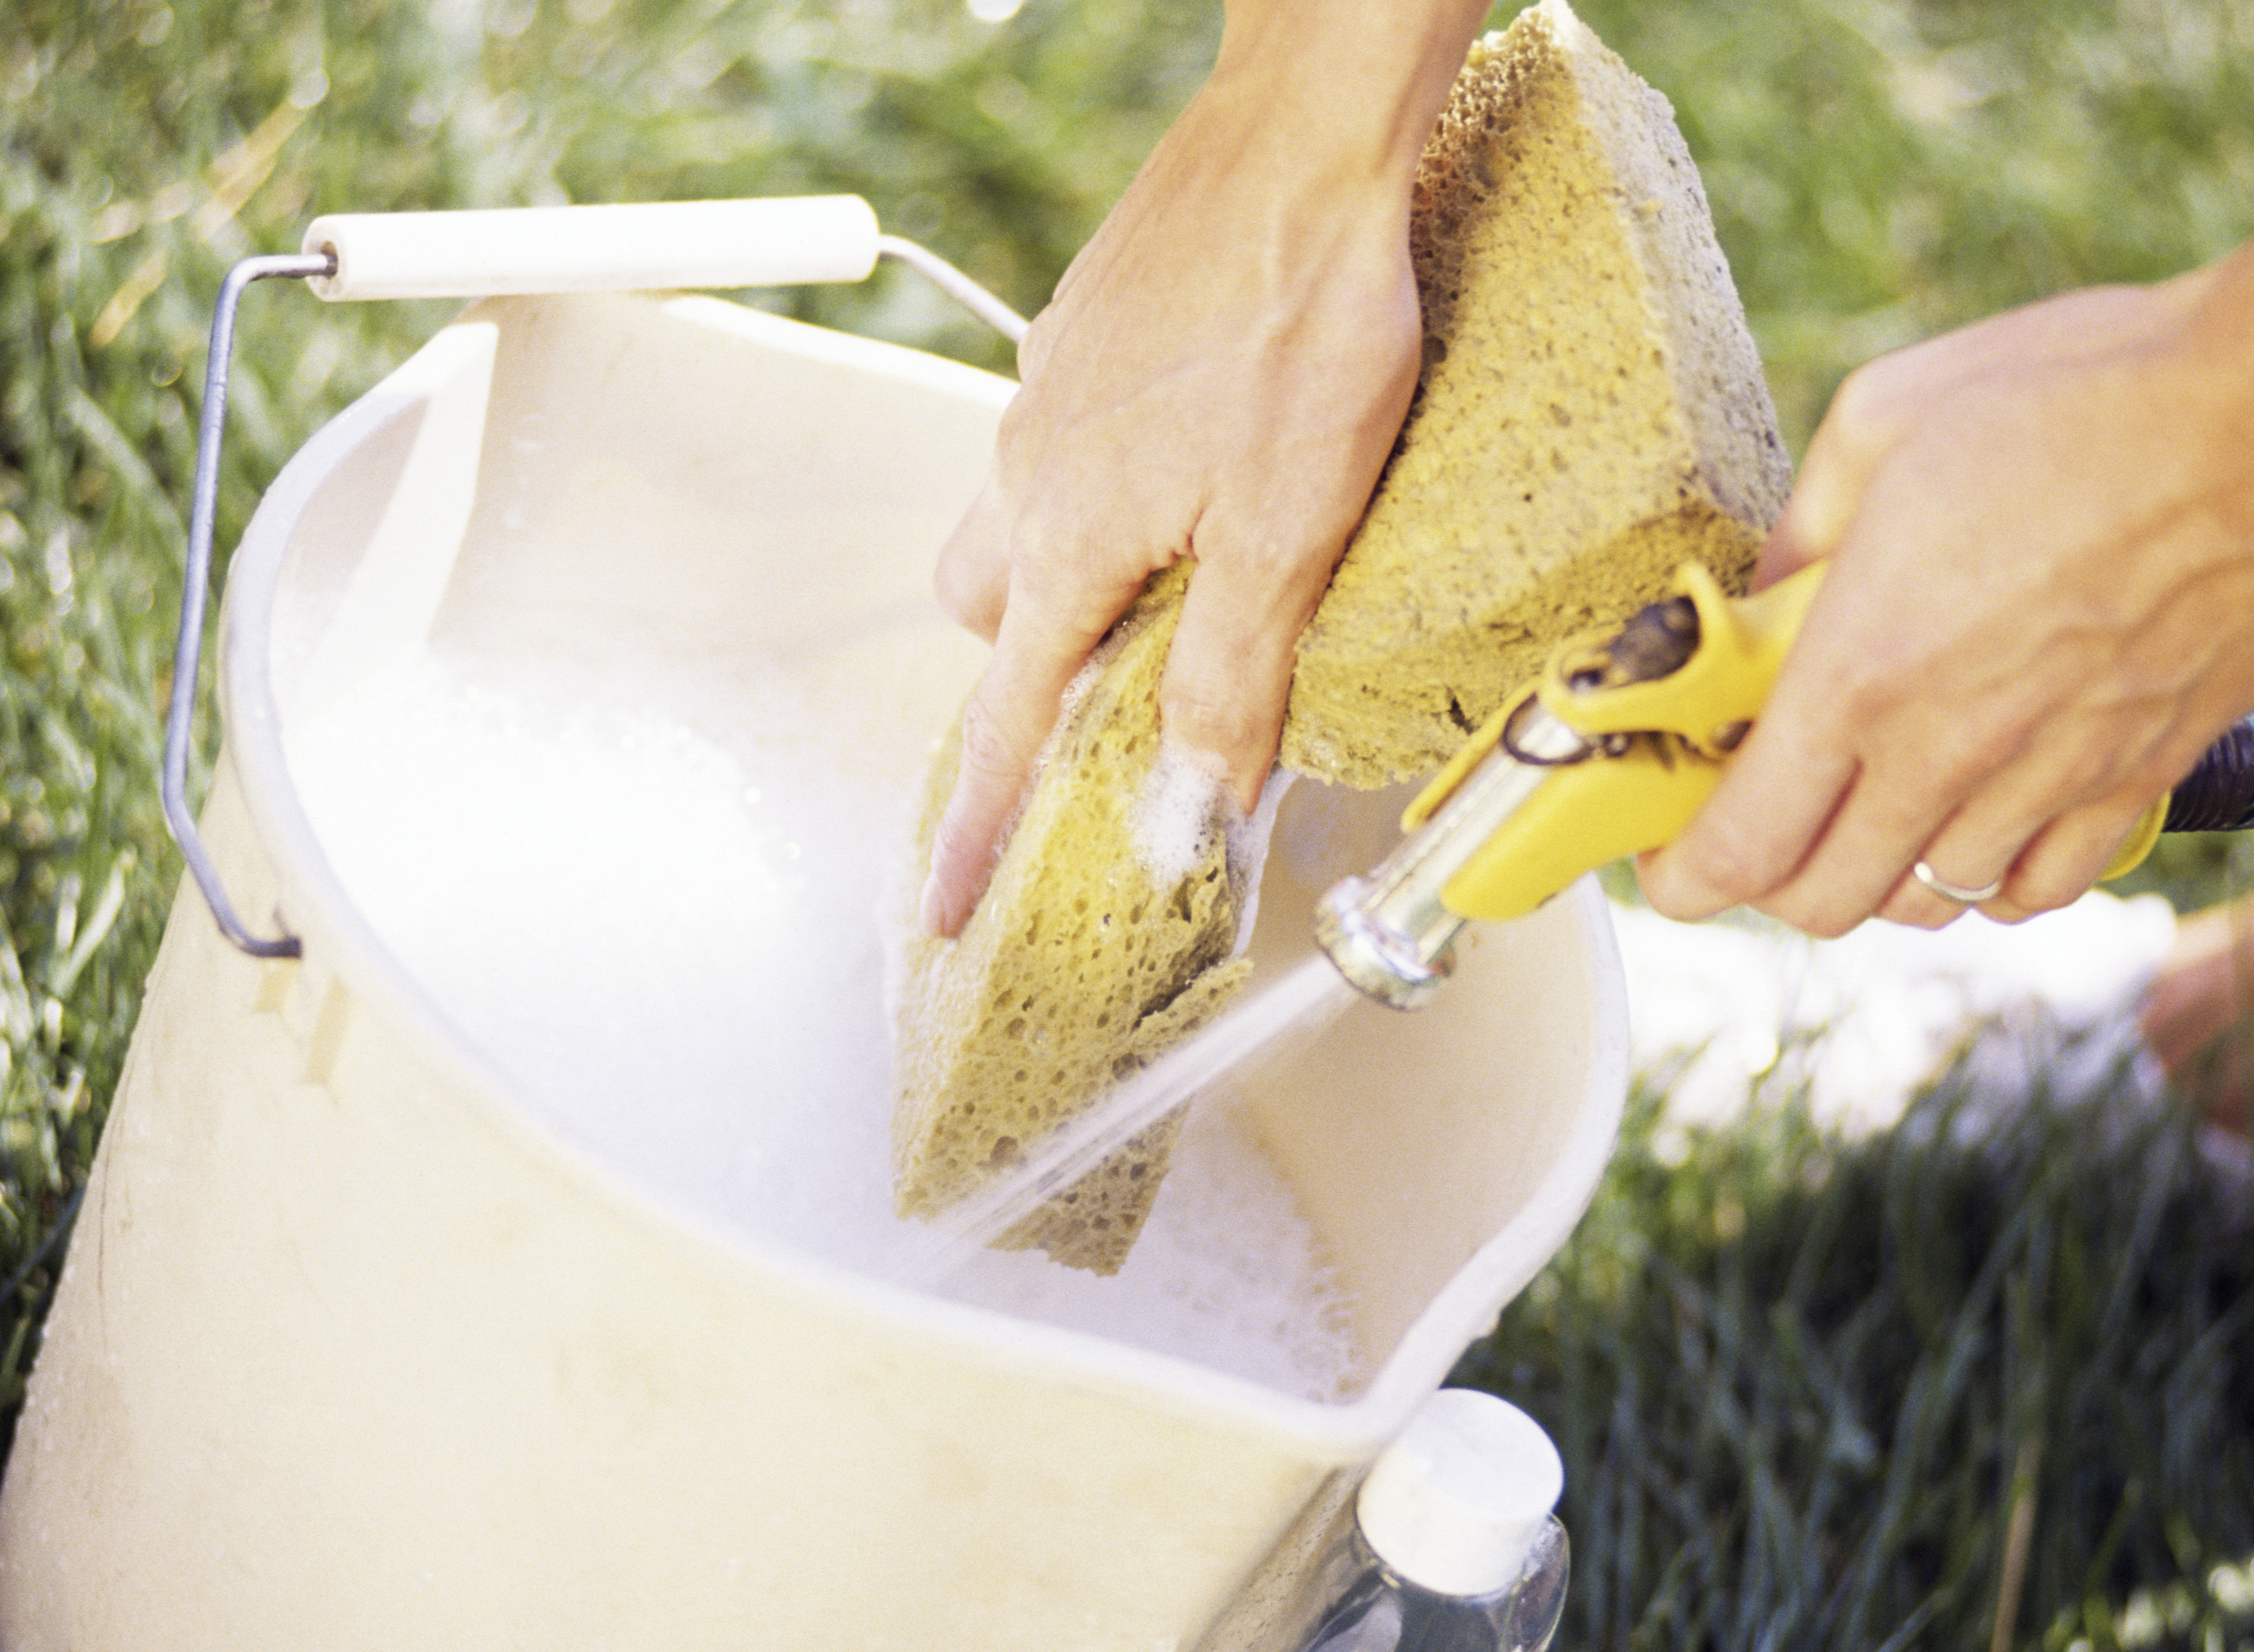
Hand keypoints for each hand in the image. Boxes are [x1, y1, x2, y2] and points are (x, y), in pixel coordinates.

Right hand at [921, 3, 1484, 938]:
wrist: (1305, 141)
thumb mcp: (1288, 532)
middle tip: (1123, 685)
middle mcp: (1033, 470)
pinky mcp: (1091, 337)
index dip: (983, 828)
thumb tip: (1192, 804)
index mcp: (1067, 541)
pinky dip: (1118, 483)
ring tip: (1191, 563)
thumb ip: (1231, 678)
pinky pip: (1071, 443)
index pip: (1008, 722)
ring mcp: (1053, 395)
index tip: (947, 908)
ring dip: (1081, 569)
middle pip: (993, 615)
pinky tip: (1210, 453)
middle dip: (1035, 670)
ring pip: (1024, 521)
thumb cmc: (1301, 324)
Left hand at [1635, 272, 2253, 935]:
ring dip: (1886, 871)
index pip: (1741, 849)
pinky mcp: (2140, 774)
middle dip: (1775, 880)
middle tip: (1771, 817)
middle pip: (1824, 902)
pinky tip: (1985, 813)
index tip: (1672, 861)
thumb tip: (1761, 600)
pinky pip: (2042, 886)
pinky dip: (1996, 875)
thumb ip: (1801, 531)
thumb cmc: (2081, 391)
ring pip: (1931, 901)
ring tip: (1879, 801)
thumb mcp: (1884, 420)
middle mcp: (1948, 749)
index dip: (1686, 879)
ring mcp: (2049, 775)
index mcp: (1863, 670)